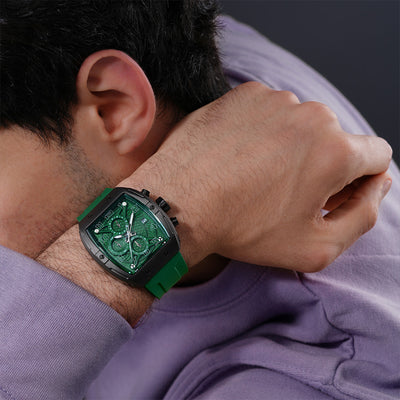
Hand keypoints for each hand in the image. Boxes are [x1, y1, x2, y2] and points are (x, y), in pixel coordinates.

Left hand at [123, 82, 391, 271]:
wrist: (178, 202)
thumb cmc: (242, 229)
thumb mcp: (315, 247)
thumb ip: (363, 216)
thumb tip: (377, 185)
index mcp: (336, 151)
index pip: (375, 156)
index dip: (358, 181)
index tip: (331, 196)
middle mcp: (311, 115)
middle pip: (336, 139)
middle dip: (322, 165)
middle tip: (286, 193)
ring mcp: (274, 100)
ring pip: (301, 124)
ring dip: (291, 147)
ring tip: (257, 176)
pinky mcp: (244, 95)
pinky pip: (268, 113)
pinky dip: (262, 132)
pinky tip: (239, 157)